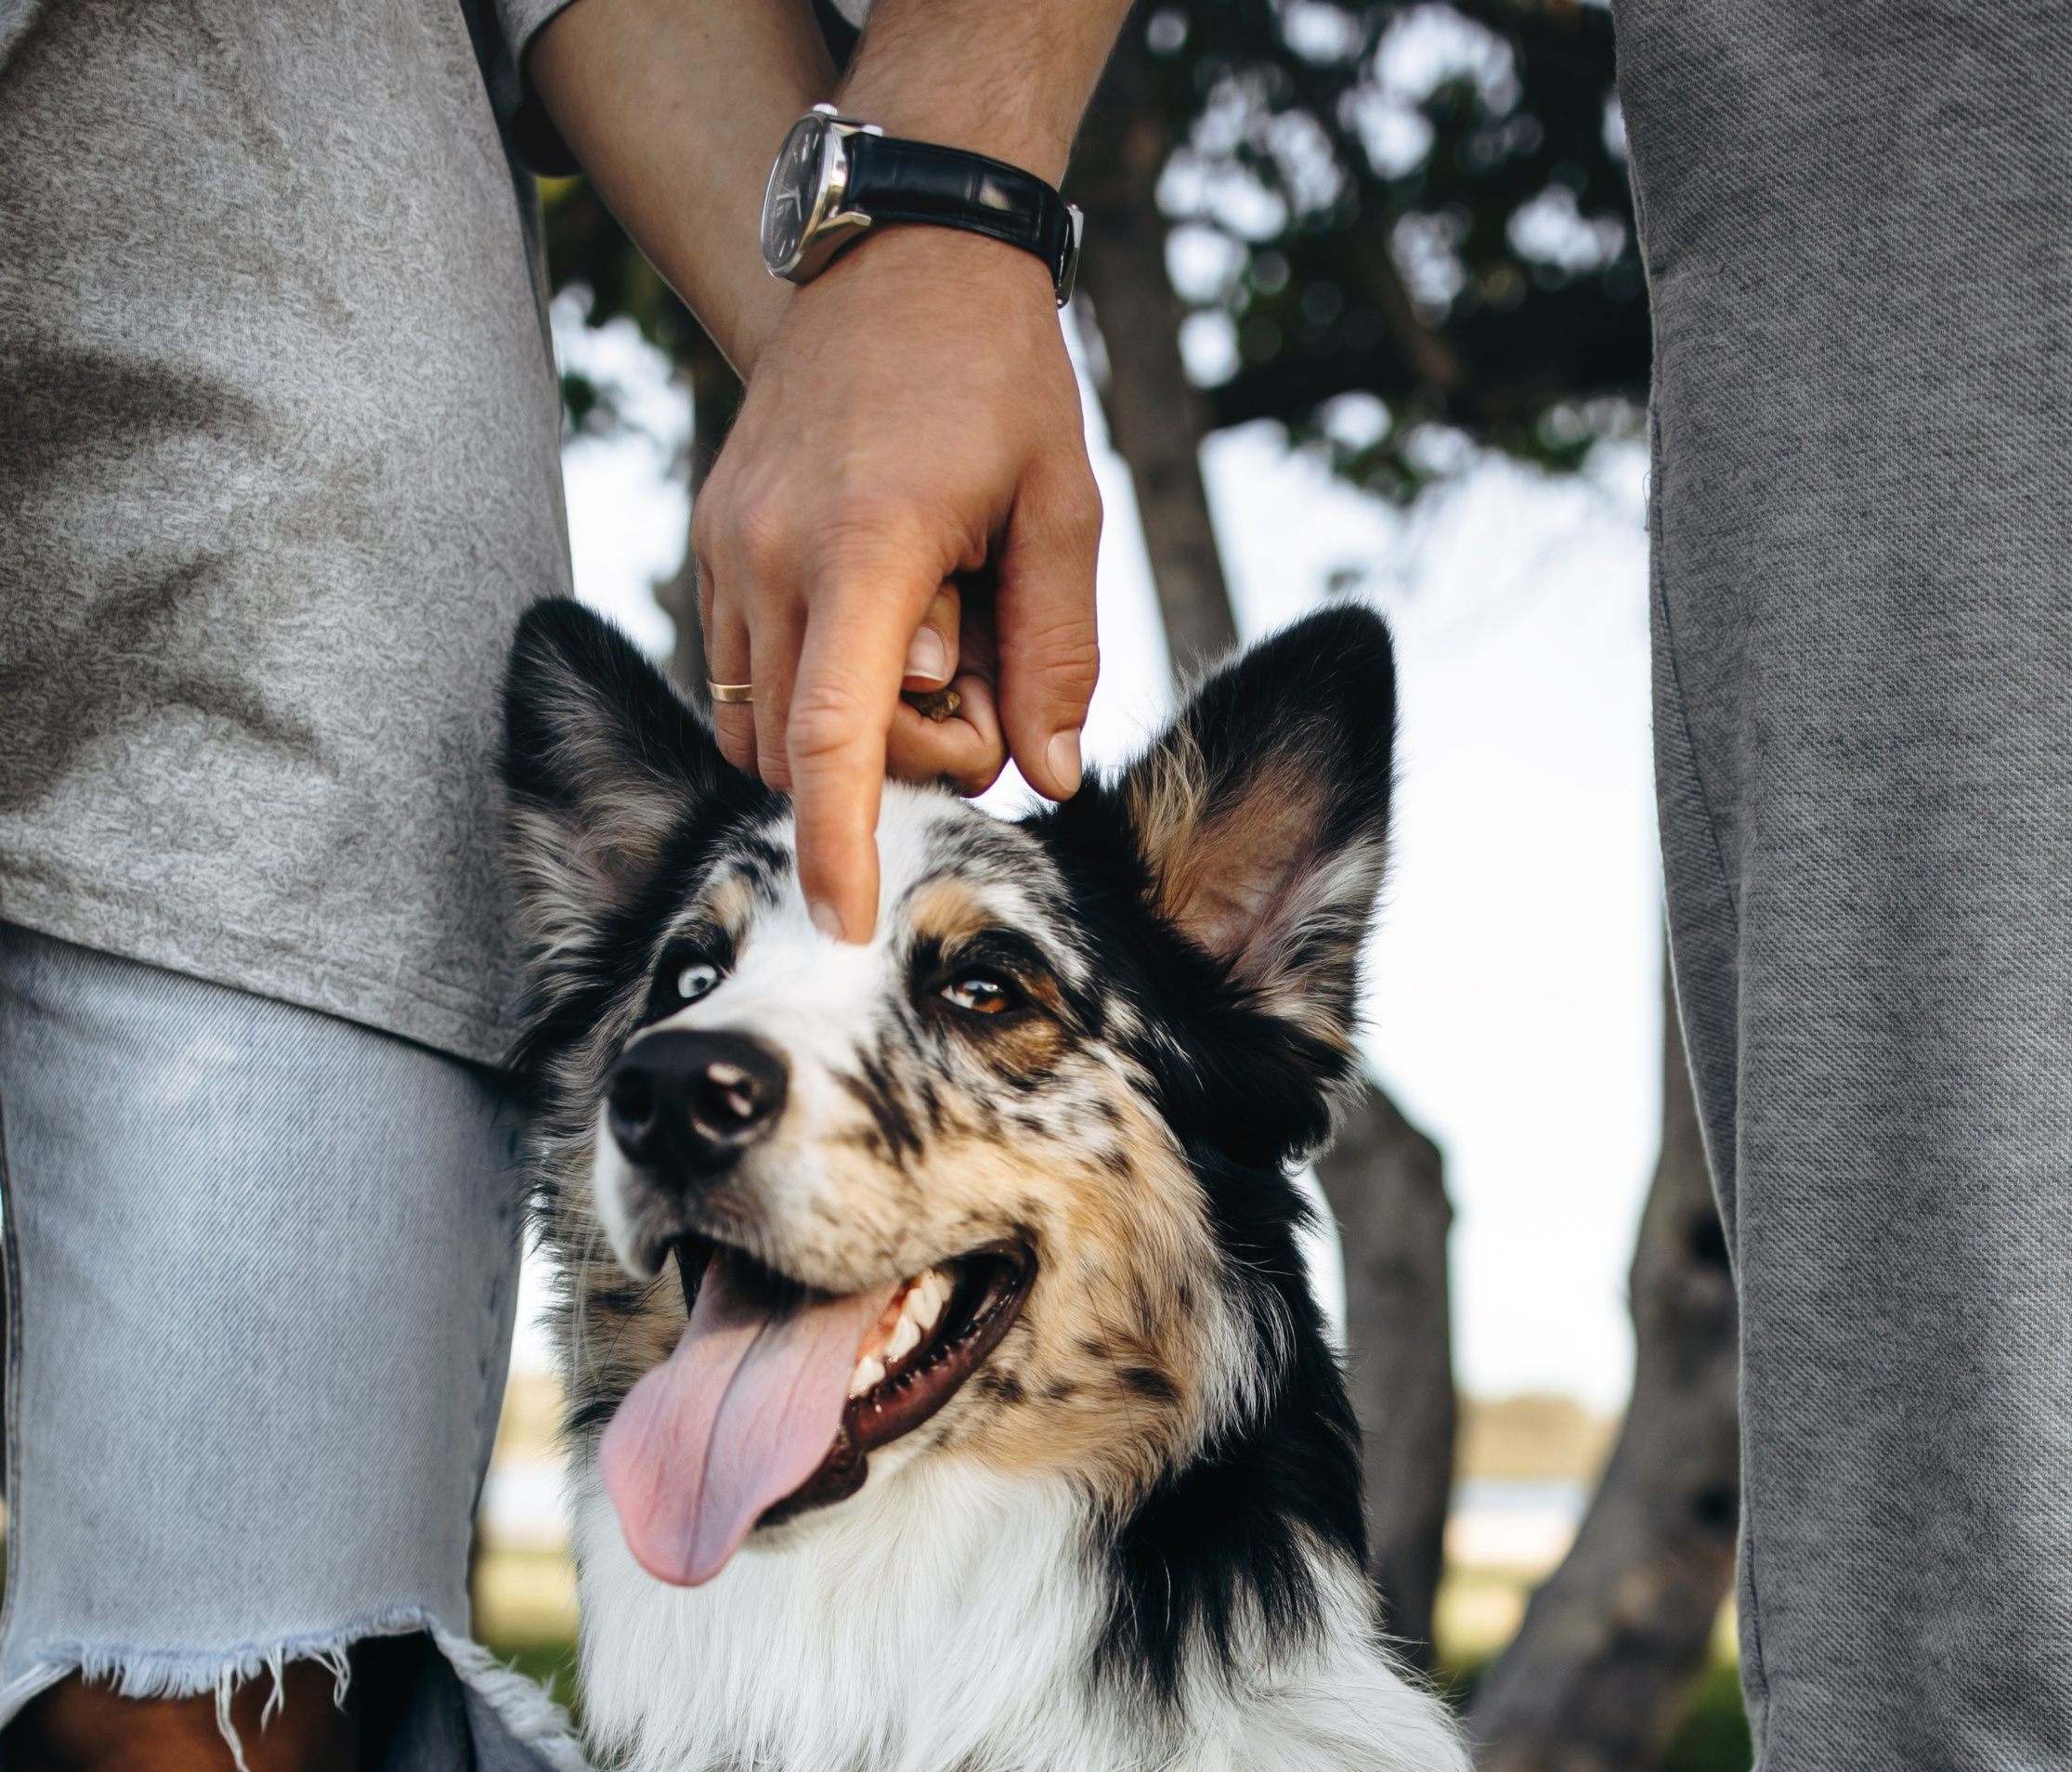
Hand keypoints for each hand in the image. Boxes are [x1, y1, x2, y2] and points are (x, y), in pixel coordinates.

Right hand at [694, 224, 1102, 940]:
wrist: (901, 251)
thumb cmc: (998, 378)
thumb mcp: (1061, 512)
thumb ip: (1056, 656)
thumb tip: (1049, 781)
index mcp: (865, 549)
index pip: (831, 742)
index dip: (838, 847)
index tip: (844, 925)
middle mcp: (772, 554)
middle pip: (811, 748)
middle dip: (898, 756)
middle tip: (973, 672)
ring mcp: (730, 546)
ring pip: (769, 720)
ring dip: (852, 723)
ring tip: (929, 632)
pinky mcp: (715, 539)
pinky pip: (753, 670)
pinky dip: (816, 680)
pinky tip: (882, 615)